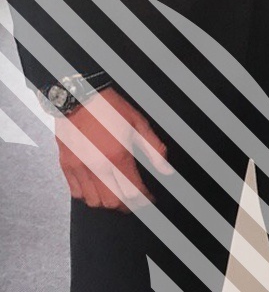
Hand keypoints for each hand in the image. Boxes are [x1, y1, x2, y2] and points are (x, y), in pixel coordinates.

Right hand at [54, 87, 171, 211]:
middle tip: (137, 199)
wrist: (79, 98)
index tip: (150, 199)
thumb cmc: (110, 108)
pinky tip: (98, 188)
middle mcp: (97, 167)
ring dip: (108, 202)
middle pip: (113, 202)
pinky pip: (76, 194)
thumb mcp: (139, 124)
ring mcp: (79, 169)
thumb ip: (153, 149)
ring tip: (118, 194)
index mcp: (118, 156)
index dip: (145, 199)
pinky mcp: (66, 167)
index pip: (133, 191)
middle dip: (128, 205)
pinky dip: (89, 196)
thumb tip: (166, 169)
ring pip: (94, 202)